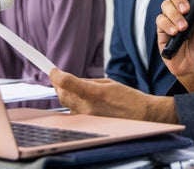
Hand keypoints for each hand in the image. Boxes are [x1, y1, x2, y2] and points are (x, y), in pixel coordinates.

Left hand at [49, 68, 177, 122]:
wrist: (141, 115)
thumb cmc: (127, 97)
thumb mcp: (107, 83)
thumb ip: (87, 82)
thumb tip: (70, 81)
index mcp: (94, 93)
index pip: (67, 82)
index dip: (56, 75)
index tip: (52, 70)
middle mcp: (88, 107)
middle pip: (62, 94)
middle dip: (59, 85)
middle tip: (59, 78)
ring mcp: (87, 118)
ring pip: (67, 104)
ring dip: (67, 95)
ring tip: (75, 89)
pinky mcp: (89, 124)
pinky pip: (74, 112)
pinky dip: (74, 104)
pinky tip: (82, 100)